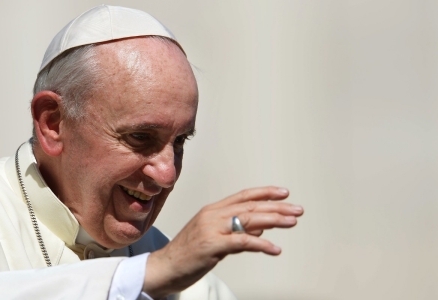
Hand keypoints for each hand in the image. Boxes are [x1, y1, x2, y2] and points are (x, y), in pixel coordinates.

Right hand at [143, 186, 303, 297]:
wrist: (164, 267)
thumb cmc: (188, 253)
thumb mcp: (213, 238)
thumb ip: (235, 231)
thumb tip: (260, 230)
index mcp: (213, 210)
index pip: (244, 196)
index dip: (265, 193)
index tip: (284, 193)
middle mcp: (213, 214)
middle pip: (250, 206)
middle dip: (277, 207)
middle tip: (297, 210)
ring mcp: (211, 228)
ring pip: (248, 219)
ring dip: (274, 220)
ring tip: (292, 222)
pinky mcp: (212, 245)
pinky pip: (242, 242)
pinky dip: (261, 245)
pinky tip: (275, 249)